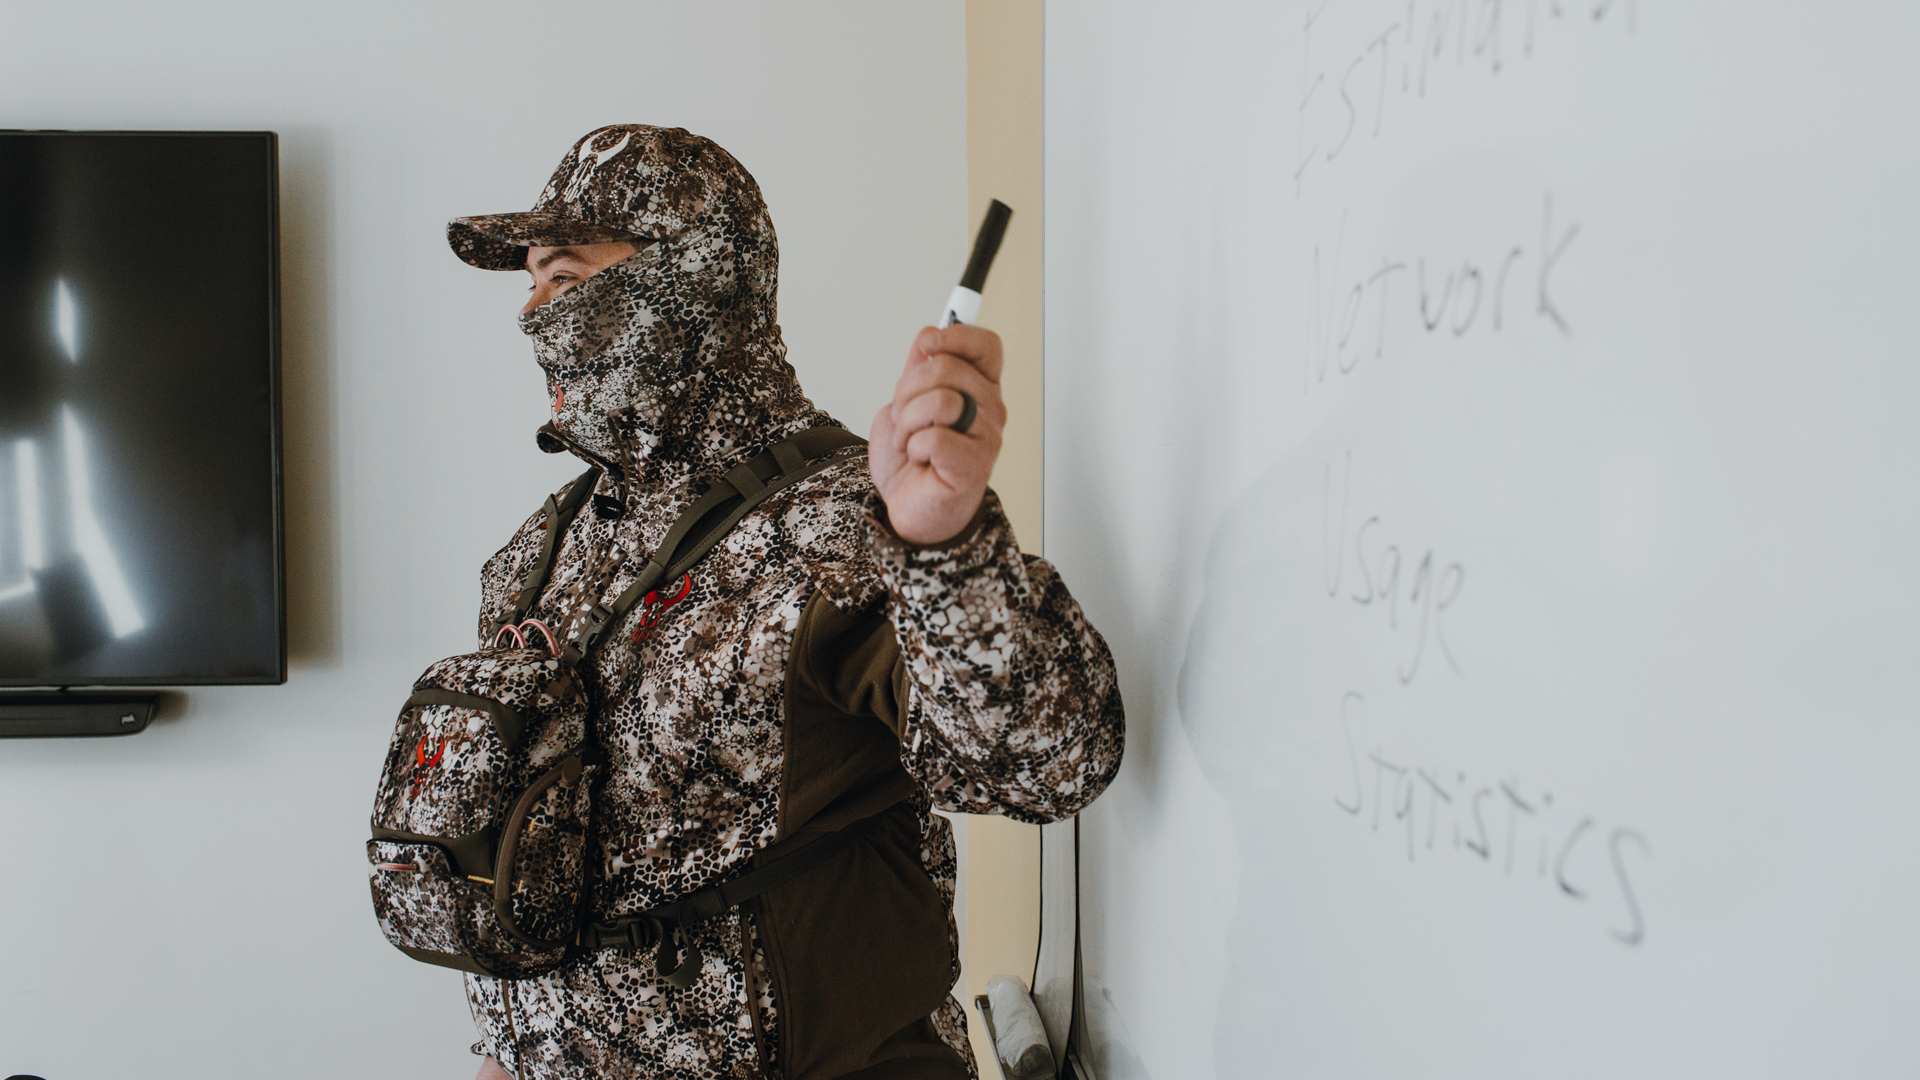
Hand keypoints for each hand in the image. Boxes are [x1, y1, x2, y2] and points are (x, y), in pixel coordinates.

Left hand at [870, 324, 1005, 544]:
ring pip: (941, 400)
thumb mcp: (905, 402)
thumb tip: (930, 335)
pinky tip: (920, 460)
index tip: (927, 347)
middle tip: (904, 416)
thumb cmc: (911, 460)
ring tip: (910, 440)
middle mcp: (990, 410)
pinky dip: (915, 447)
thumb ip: (919, 369)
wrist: (906, 507)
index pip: (986, 345)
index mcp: (979, 388)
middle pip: (948, 367)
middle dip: (908, 388)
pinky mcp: (974, 466)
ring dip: (908, 421)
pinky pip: (934, 437)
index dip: (956, 336)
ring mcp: (986, 438)